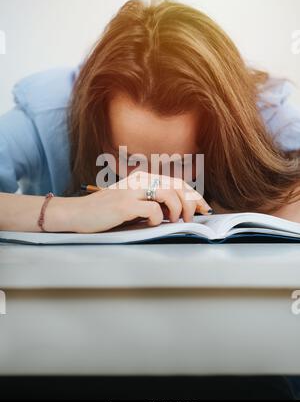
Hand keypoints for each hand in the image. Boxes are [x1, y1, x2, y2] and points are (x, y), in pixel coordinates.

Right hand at [69, 170, 211, 232]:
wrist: (78, 214)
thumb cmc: (106, 212)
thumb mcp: (132, 201)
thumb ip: (152, 201)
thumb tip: (179, 211)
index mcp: (143, 177)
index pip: (177, 182)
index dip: (195, 195)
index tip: (204, 208)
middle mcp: (140, 180)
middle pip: (178, 186)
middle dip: (192, 203)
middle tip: (192, 219)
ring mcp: (132, 191)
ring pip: (169, 194)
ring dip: (178, 210)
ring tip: (175, 221)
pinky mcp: (125, 205)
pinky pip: (153, 209)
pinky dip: (158, 219)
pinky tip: (152, 223)